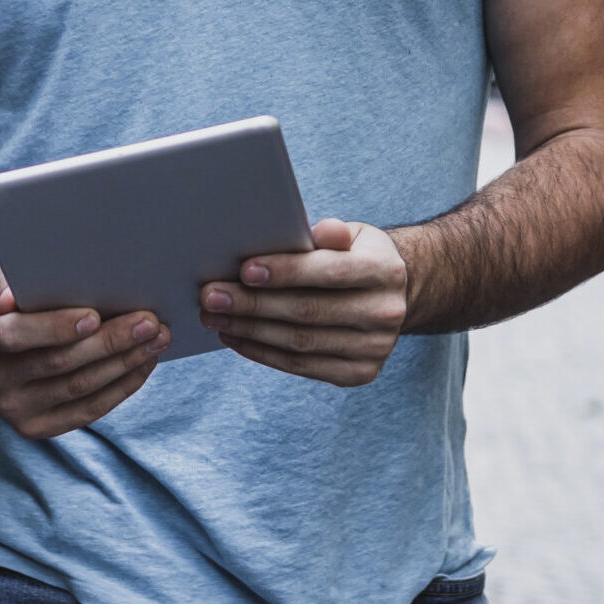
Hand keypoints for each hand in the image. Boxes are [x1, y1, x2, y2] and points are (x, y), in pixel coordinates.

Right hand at [0, 269, 169, 438]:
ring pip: (79, 388)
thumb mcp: (8, 275)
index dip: (55, 327)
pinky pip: (87, 411)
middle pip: (58, 363)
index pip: (15, 334)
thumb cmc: (16, 293)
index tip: (95, 316)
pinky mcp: (35, 427)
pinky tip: (144, 365)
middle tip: (150, 322)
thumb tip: (15, 295)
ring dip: (125, 363)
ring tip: (158, 340)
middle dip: (110, 342)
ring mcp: (11, 407)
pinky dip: (121, 387)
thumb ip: (13, 279)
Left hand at [199, 218, 407, 385]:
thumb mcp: (353, 234)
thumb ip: (330, 233)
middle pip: (308, 311)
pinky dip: (263, 352)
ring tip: (214, 318)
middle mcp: (385, 313)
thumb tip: (308, 229)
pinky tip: (237, 337)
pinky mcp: (358, 374)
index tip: (244, 270)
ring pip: (300, 343)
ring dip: (250, 331)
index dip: (286, 271)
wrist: (391, 296)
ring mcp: (374, 349)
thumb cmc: (356, 256)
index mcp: (385, 270)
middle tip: (212, 296)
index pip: (330, 271)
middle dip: (254, 304)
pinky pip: (302, 366)